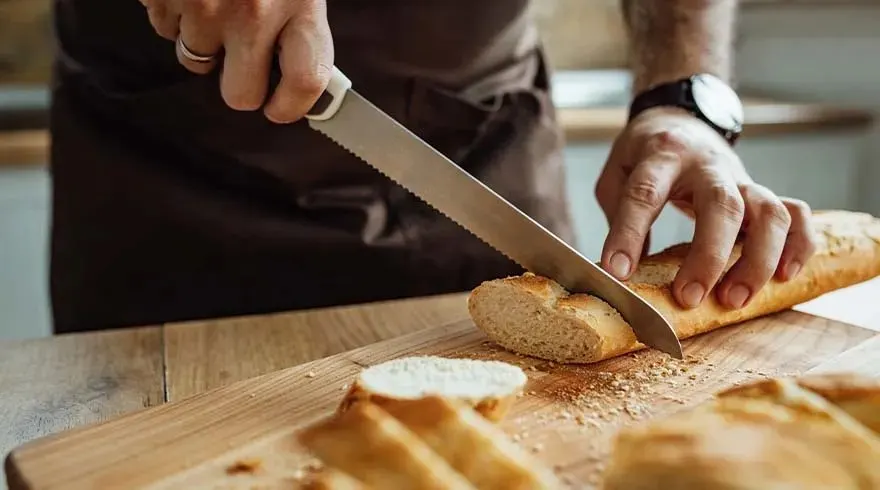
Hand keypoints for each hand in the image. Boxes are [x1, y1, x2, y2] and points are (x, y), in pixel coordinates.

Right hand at [140, 0, 332, 122]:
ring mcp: (204, 6)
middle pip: (241, 94)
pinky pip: (163, 28)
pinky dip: (172, 13)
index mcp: (301, 1)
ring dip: (201, 40)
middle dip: (238, 84)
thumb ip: (297, 19)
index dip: (292, 106)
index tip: (280, 107)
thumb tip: (298, 71)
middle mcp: (253, 11)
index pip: (307, 82)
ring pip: (195, 62)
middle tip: (240, 60)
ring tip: (211, 0)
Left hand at [595, 107, 817, 309]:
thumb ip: (618, 215)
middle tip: (688, 297)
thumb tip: (626, 270)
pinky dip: (799, 245)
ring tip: (735, 299)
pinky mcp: (762, 192)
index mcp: (662, 154)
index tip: (617, 271)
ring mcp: (741, 178)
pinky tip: (785, 277)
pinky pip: (797, 214)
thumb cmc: (645, 154)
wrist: (684, 120)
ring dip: (757, 259)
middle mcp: (707, 165)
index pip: (645, 192)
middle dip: (708, 256)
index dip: (628, 233)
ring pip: (769, 212)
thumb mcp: (616, 173)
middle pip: (720, 205)